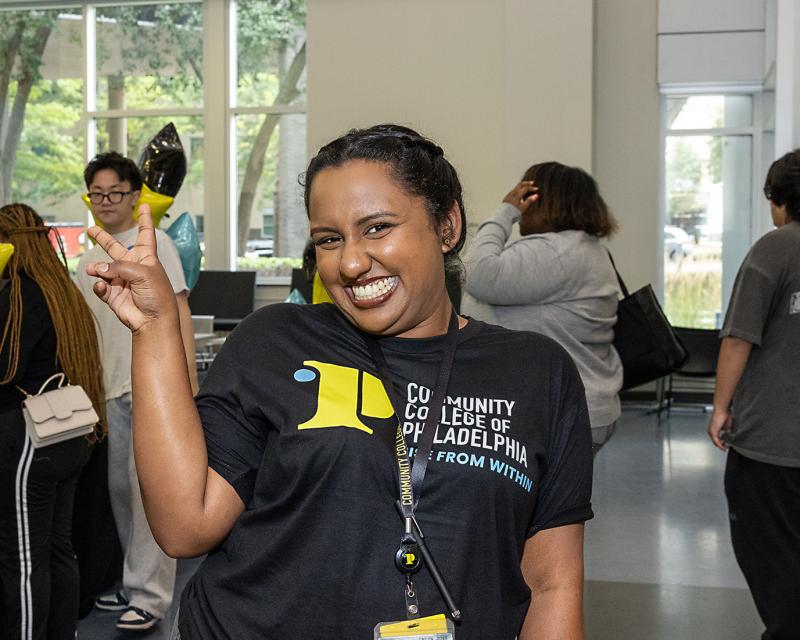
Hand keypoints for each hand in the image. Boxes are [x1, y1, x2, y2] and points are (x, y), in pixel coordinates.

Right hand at [85, 206, 176, 333]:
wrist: (153, 320)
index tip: (143, 206)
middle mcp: (133, 267)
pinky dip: (99, 286)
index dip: (145, 220)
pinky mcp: (113, 294)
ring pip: (103, 269)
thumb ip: (120, 266)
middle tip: (91, 230)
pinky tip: (101, 286)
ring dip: (98, 269)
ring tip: (94, 270)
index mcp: (146, 258)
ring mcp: (122, 280)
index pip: (145, 235)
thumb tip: (101, 269)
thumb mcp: (143, 273)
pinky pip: (100, 286)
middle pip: (116, 248)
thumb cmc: (157, 295)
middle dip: (103, 239)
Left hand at [503, 180, 538, 214]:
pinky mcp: (506, 198)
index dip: (532, 188)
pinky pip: (513, 191)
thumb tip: (536, 195)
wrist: (503, 216)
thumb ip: (529, 201)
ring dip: (522, 186)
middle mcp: (512, 193)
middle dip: (526, 183)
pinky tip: (519, 194)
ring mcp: (508, 195)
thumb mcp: (523, 207)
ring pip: (516, 187)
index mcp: (517, 195)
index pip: (525, 188)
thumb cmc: (513, 213)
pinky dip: (518, 190)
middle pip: (520, 184)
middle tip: (532, 183)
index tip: (536, 189)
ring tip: (526, 188)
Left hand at [707, 407, 731, 450]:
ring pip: (715, 442)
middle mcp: (710, 430)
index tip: (726, 445)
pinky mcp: (713, 432)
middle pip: (715, 441)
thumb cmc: (724, 414)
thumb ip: (727, 431)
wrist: (722, 409)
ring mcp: (711, 431)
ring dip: (721, 446)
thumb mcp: (727, 425)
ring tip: (726, 448)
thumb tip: (729, 435)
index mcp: (713, 428)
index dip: (721, 442)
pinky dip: (720, 445)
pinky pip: (716, 441)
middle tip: (726, 448)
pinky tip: (724, 447)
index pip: (716, 438)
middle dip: (721, 445)